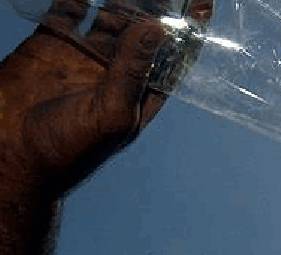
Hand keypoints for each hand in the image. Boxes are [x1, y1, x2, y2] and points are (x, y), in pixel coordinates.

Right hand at [0, 0, 209, 198]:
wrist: (11, 156)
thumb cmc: (68, 149)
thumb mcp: (111, 112)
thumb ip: (133, 70)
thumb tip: (158, 28)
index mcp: (140, 92)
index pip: (174, 56)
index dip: (190, 29)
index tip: (203, 0)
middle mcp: (116, 72)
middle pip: (145, 30)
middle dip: (158, 5)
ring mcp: (83, 56)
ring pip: (110, 16)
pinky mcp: (50, 45)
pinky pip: (67, 11)